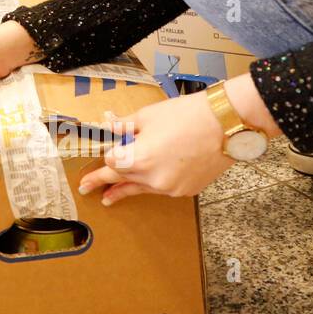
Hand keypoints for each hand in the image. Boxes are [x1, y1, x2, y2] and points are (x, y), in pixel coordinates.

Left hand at [77, 90, 232, 204]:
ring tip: (109, 198)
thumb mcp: (147, 116)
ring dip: (125, 189)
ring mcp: (171, 187)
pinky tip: (145, 181)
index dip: (102, 159)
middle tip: (85, 189)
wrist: (226, 124)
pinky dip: (151, 183)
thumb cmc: (187, 115)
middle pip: (122, 179)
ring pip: (141, 188)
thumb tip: (106, 125)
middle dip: (103, 183)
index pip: (110, 163)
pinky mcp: (186, 190)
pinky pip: (161, 188)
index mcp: (139, 159)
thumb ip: (123, 126)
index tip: (91, 163)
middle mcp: (153, 179)